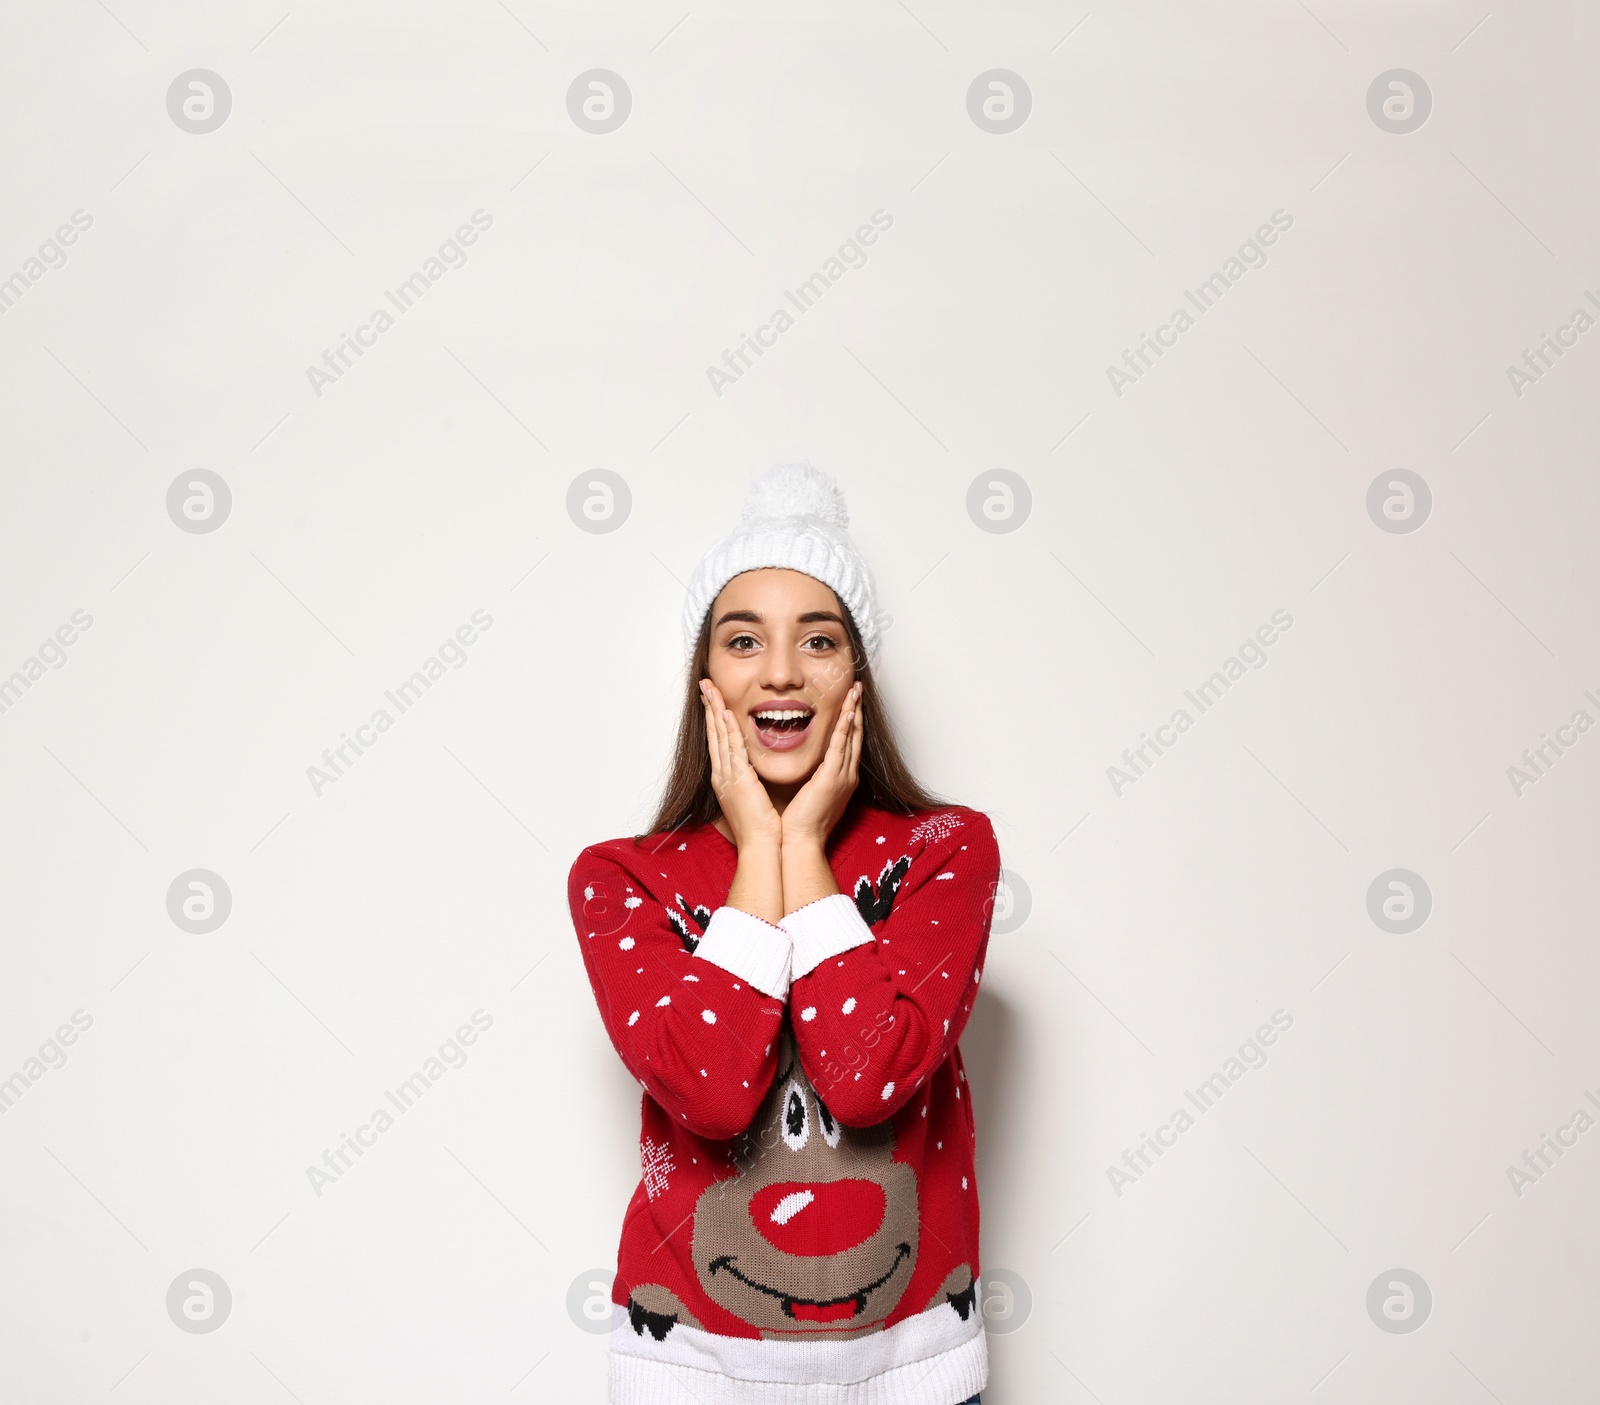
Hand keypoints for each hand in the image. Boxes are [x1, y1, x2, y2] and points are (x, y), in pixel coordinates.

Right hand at [701, 679, 781, 849]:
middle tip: (705, 685)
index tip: (713, 699)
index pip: (718, 742)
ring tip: (710, 689)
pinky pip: (732, 750)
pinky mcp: (738, 780)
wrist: (760, 847)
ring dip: (715, 711)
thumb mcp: (753, 798)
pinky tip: (725, 713)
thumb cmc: (761, 828)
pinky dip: (727, 731)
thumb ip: (750, 781)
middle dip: (709, 708)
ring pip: (719, 736)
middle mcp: (722, 775)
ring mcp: (727, 776)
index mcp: (726, 779)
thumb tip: (753, 772)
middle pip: (713, 734)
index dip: (714, 719)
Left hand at [780, 681, 862, 849]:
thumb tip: (809, 765)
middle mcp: (847, 775)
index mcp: (842, 778)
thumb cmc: (801, 822)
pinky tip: (848, 712)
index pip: (848, 742)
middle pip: (855, 735)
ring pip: (851, 737)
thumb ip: (815, 777)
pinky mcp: (832, 779)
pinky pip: (840, 748)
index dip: (851, 719)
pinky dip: (845, 728)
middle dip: (856, 709)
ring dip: (853, 711)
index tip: (849, 700)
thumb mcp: (812, 794)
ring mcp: (842, 776)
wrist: (801, 842)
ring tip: (855, 690)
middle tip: (857, 687)